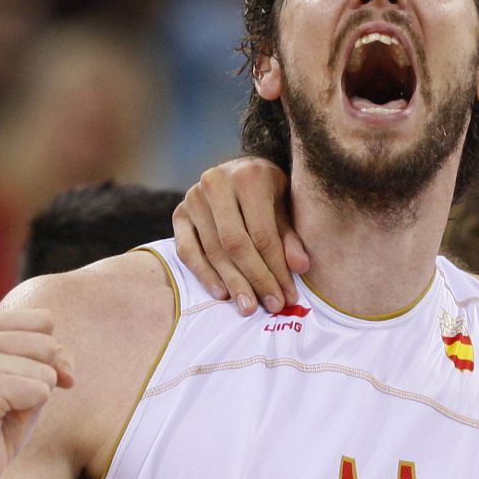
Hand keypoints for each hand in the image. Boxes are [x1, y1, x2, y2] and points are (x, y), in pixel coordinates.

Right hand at [0, 310, 73, 478]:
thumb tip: (67, 366)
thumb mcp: (32, 380)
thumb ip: (54, 358)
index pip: (45, 321)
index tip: (21, 381)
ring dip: (34, 399)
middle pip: (49, 344)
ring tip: (1, 413)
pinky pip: (41, 391)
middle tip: (9, 403)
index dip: (48, 357)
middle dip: (42, 380)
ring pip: (47, 371)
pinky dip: (30, 413)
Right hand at [172, 157, 305, 315]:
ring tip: (248, 307)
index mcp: (249, 176)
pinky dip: (204, 274)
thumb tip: (300, 267)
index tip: (288, 297)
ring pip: (213, 250)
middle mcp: (216, 183)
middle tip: (270, 306)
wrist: (240, 172)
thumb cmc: (270, 192)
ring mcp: (193, 198)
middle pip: (236, 243)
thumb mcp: (286, 206)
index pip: (262, 233)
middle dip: (255, 279)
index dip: (276, 269)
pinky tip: (221, 293)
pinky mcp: (179, 213)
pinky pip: (187, 250)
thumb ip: (290, 237)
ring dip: (232, 282)